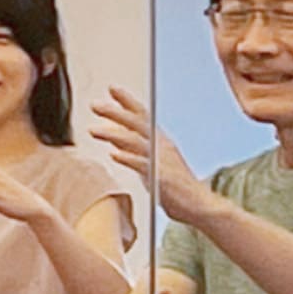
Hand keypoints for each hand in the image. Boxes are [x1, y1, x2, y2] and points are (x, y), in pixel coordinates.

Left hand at [90, 88, 214, 224]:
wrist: (199, 205)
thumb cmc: (176, 188)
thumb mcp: (153, 164)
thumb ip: (135, 151)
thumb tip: (115, 141)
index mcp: (160, 141)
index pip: (143, 115)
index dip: (127, 101)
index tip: (112, 88)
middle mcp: (162, 146)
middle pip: (136, 123)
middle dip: (115, 112)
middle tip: (94, 105)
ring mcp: (162, 160)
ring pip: (135, 141)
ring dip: (113, 134)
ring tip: (93, 130)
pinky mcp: (162, 178)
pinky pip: (143, 165)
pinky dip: (128, 158)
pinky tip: (114, 154)